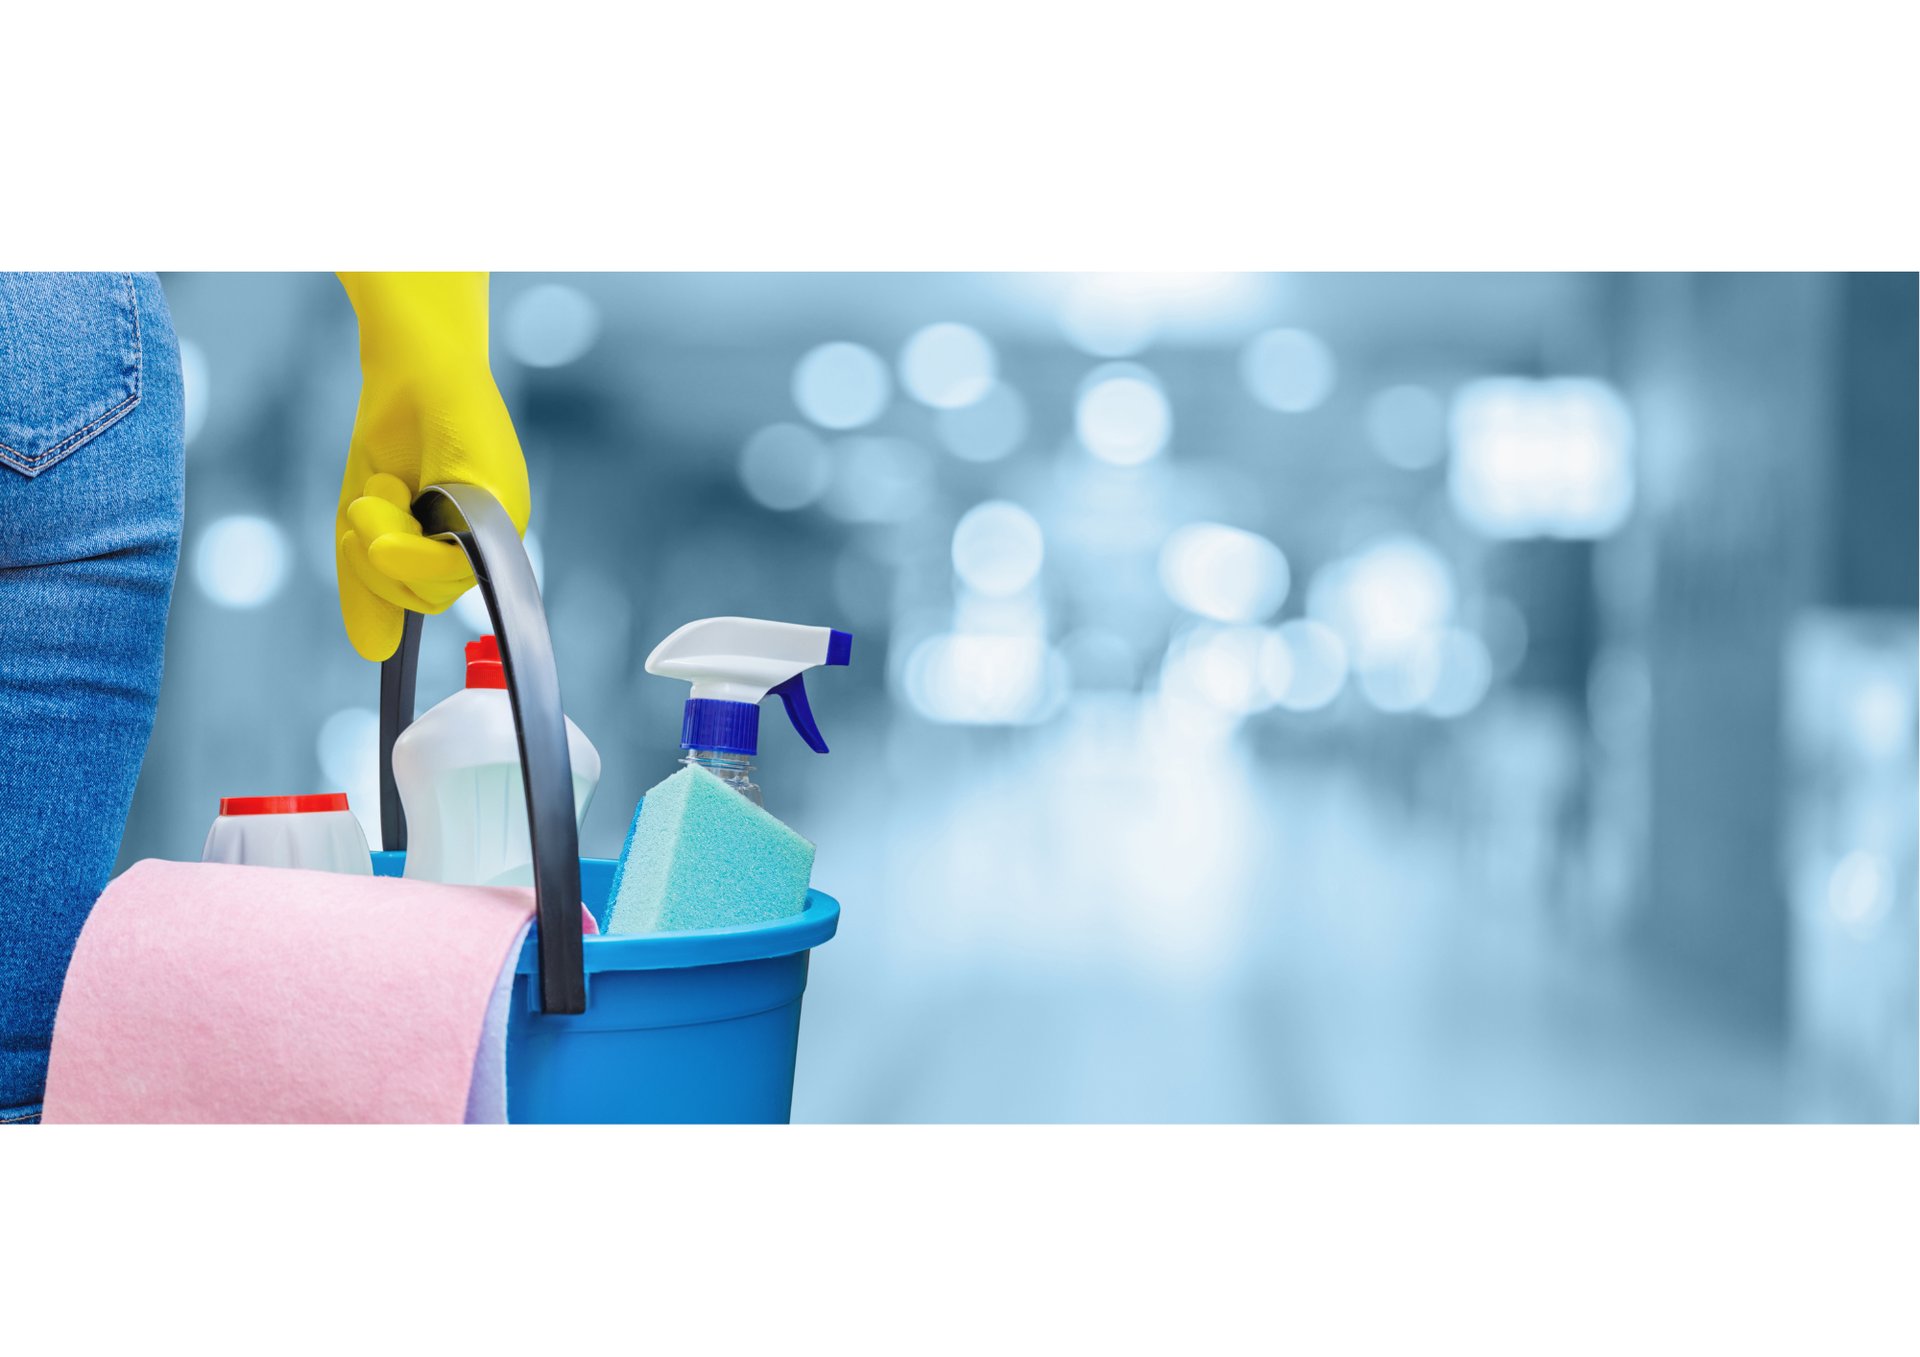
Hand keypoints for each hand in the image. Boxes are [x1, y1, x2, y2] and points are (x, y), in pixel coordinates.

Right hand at [334, 273, 530, 660]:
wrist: (408, 371)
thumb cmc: (392, 442)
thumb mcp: (362, 523)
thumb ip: (365, 585)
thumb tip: (373, 652)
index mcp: (458, 549)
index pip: (419, 602)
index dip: (384, 591)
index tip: (364, 560)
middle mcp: (488, 543)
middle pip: (422, 601)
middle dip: (373, 563)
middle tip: (364, 506)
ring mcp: (500, 526)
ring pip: (432, 587)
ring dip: (384, 542)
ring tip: (384, 487)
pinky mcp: (502, 506)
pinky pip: (451, 561)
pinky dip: (409, 545)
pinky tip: (398, 497)